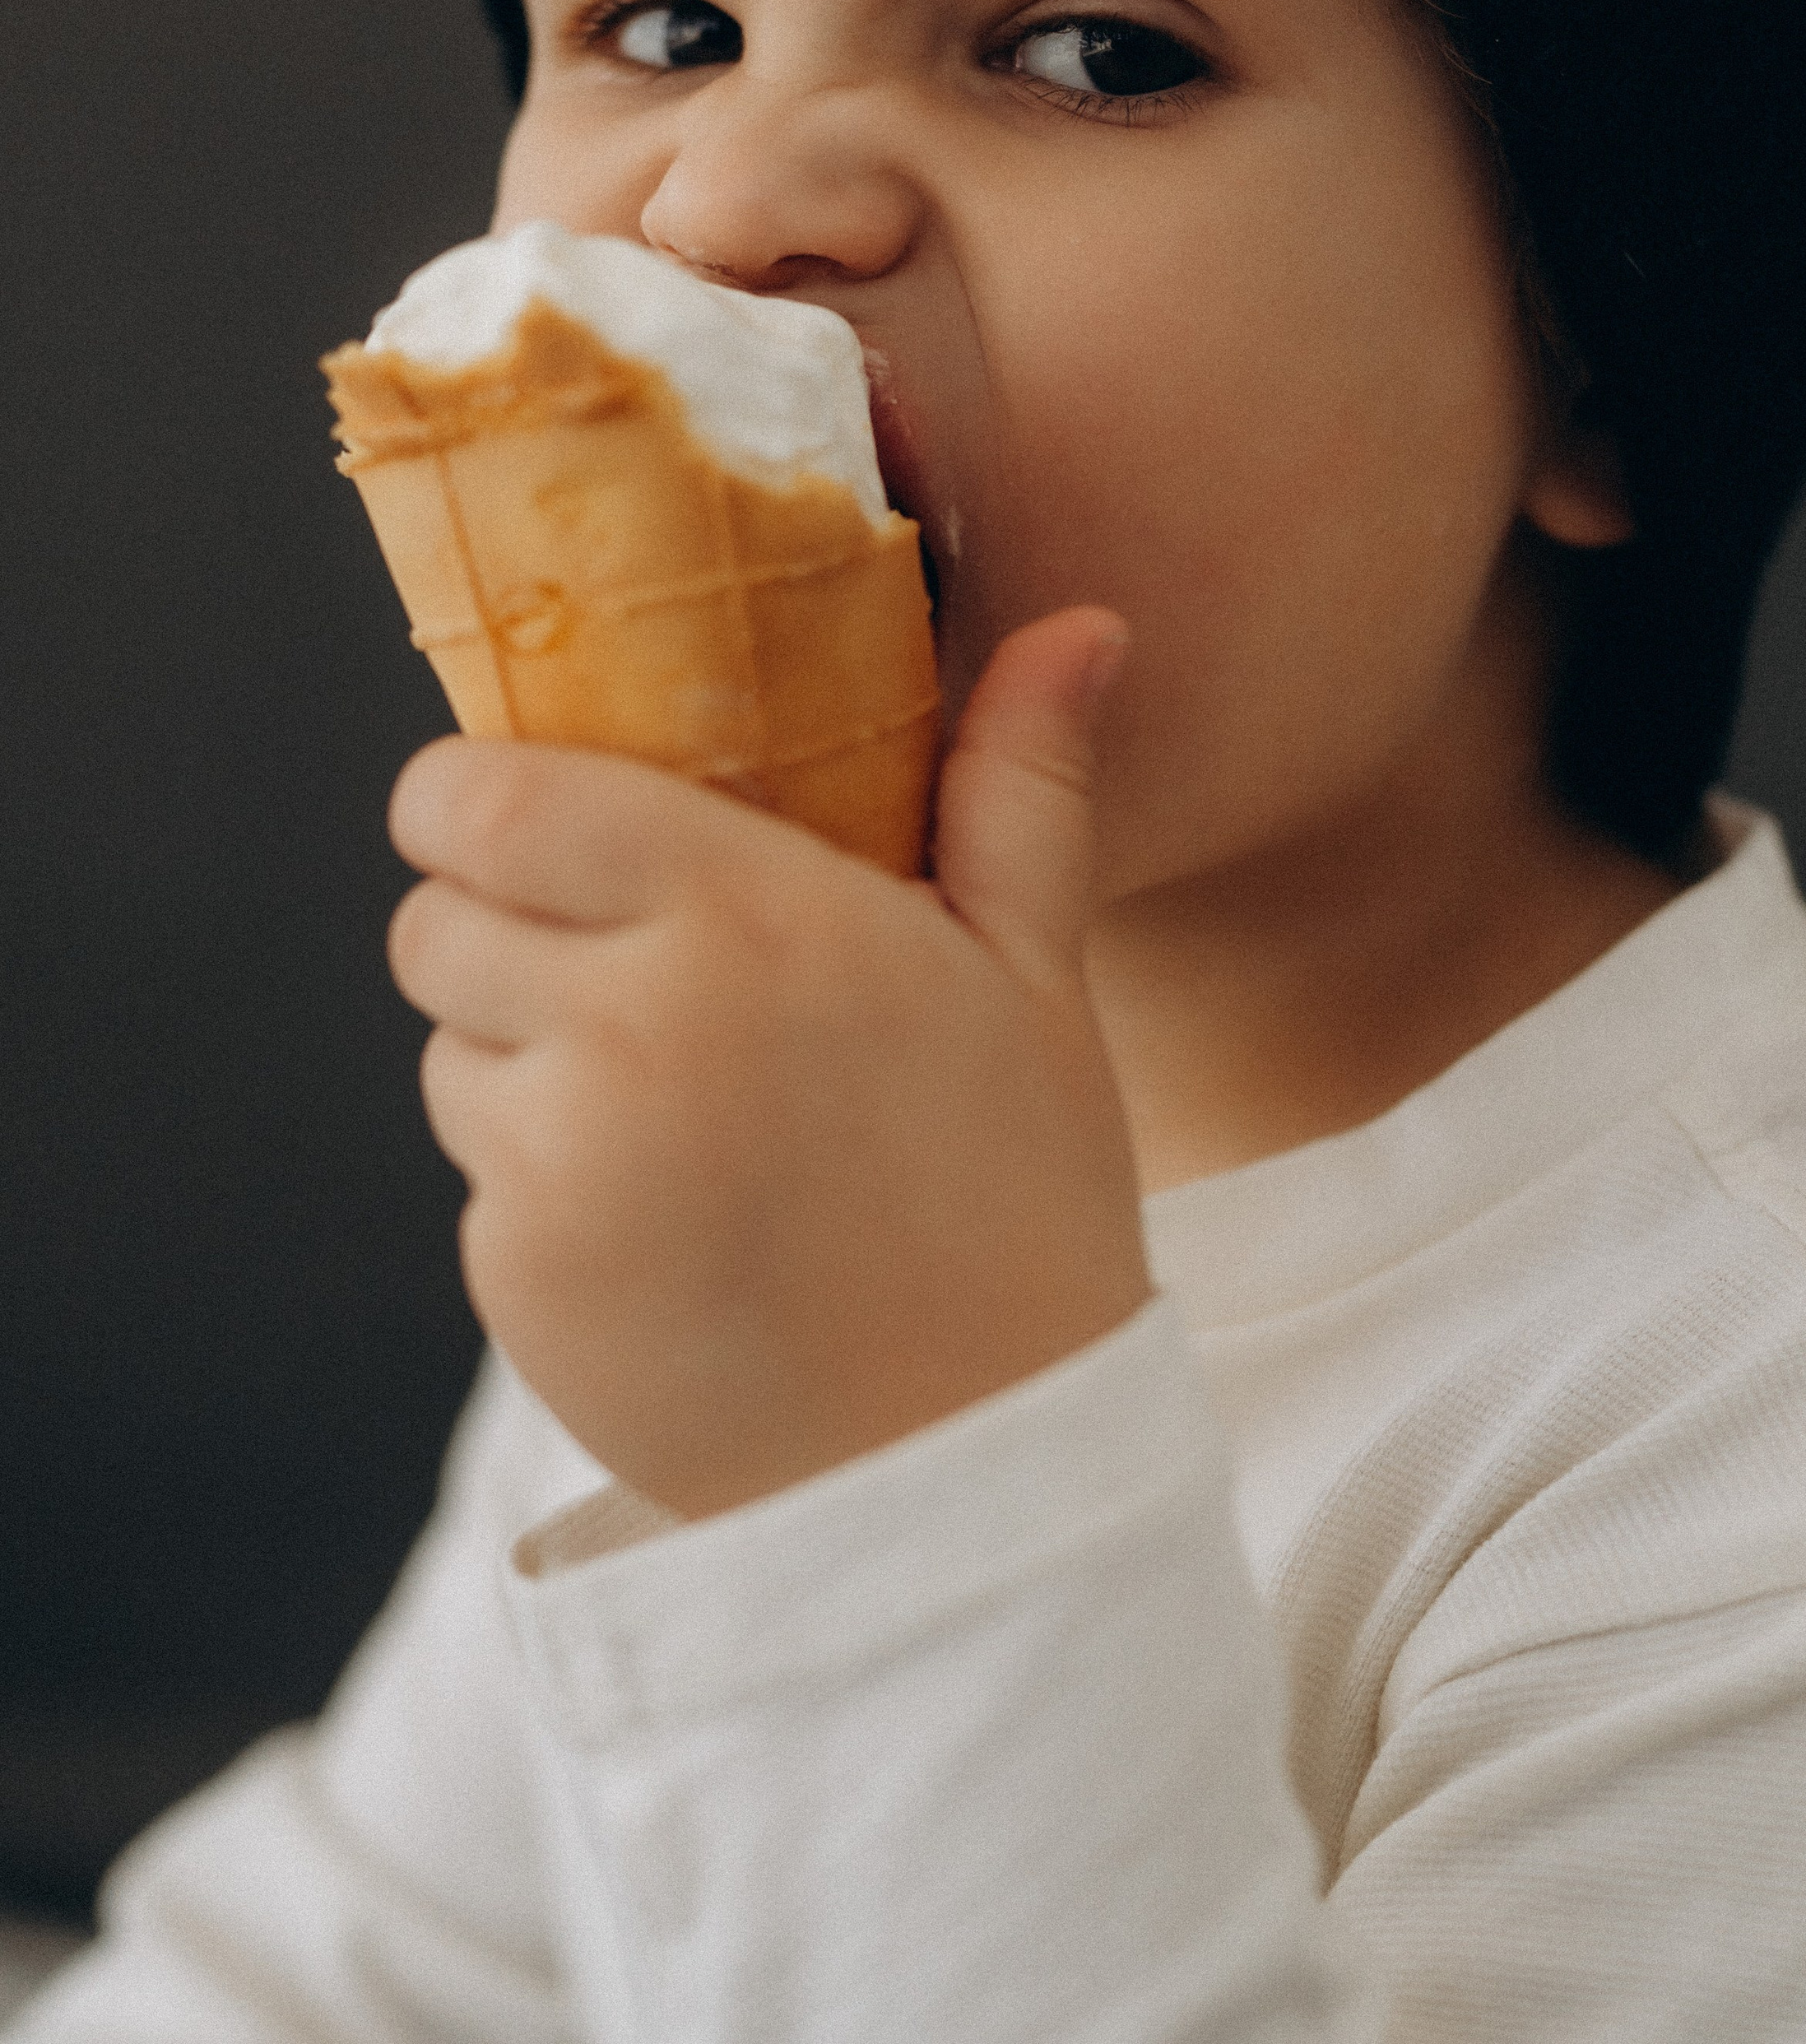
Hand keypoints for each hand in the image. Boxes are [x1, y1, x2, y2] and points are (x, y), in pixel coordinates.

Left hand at [386, 609, 1148, 1520]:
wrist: (985, 1469)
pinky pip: (477, 1179)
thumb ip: (1022, 787)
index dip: (473, 797)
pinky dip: (543, 1187)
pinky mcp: (518, 1280)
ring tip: (675, 1111)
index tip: (531, 819)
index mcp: (749, 917)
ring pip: (447, 1048)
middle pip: (434, 915)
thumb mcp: (1036, 978)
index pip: (480, 798)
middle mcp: (631, 1023)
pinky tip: (673, 1222)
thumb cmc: (1020, 1198)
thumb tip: (1083, 625)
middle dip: (501, 923)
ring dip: (520, 1058)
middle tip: (622, 968)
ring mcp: (562, 1161)